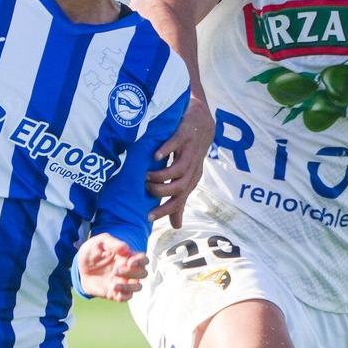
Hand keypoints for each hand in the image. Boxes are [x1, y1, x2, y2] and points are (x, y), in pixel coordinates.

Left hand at [75, 234, 148, 301]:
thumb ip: (113, 243)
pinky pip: (126, 297)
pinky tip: (112, 289)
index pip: (143, 259)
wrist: (80, 267)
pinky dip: (123, 295)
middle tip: (116, 270)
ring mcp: (123, 282)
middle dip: (132, 272)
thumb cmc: (92, 251)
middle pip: (143, 273)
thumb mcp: (100, 242)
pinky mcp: (116, 293)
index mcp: (128, 257)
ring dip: (129, 286)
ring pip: (138, 287)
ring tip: (114, 285)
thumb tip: (126, 248)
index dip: (141, 261)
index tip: (130, 262)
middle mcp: (129, 270)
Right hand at [146, 92, 212, 225]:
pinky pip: (176, 143)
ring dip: (162, 175)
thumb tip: (176, 226)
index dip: (166, 210)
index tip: (148, 216)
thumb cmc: (191, 152)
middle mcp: (192, 167)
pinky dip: (166, 150)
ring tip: (146, 176)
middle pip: (180, 186)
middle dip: (162, 191)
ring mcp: (190, 150)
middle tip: (146, 190)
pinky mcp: (185, 133)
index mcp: (191, 179)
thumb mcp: (186, 176)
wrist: (202, 122)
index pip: (180, 200)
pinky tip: (156, 156)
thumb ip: (179, 200)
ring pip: (179, 168)